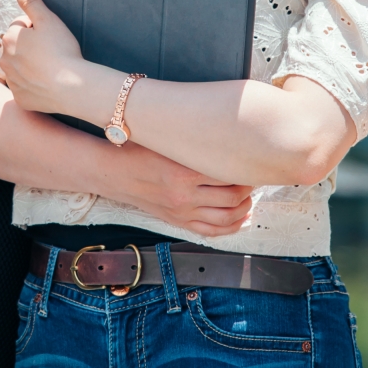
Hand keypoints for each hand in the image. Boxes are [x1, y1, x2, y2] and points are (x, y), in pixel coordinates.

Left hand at [0, 0, 101, 114]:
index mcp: (9, 38)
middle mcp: (4, 60)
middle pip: (19, 47)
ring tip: (52, 68)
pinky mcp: (20, 99)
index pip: (21, 26)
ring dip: (31, 66)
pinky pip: (25, 88)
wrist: (72, 88)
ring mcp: (11, 81)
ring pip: (20, 68)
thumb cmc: (62, 50)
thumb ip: (30, 0)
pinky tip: (49, 84)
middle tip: (53, 52)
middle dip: (31, 47)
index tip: (52, 37)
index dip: (38, 29)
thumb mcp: (48, 20)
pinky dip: (34, 86)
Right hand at [107, 142, 254, 235]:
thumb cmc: (139, 150)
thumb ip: (195, 142)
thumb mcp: (167, 141)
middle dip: (249, 188)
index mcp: (183, 172)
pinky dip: (231, 227)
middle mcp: (184, 195)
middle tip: (253, 176)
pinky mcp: (177, 221)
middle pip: (232, 197)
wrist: (113, 172)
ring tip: (249, 196)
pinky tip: (241, 217)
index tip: (251, 159)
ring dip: (244, 208)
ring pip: (226, 218)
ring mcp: (181, 212)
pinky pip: (211, 231)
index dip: (245, 168)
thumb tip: (226, 136)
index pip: (228, 174)